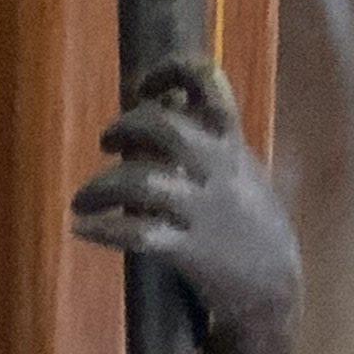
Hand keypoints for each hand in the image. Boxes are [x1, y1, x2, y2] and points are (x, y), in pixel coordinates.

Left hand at [69, 59, 297, 338]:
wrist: (273, 283)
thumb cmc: (245, 219)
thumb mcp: (236, 165)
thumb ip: (203, 133)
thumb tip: (159, 100)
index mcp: (231, 141)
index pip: (208, 82)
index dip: (171, 70)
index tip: (144, 87)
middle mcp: (219, 170)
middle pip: (166, 128)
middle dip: (127, 127)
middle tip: (107, 143)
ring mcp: (203, 210)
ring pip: (143, 183)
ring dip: (101, 186)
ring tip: (80, 200)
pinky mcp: (190, 251)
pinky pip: (140, 235)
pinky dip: (104, 229)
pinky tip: (82, 229)